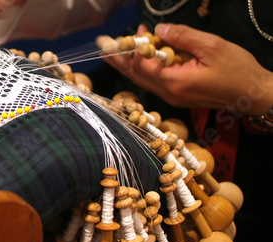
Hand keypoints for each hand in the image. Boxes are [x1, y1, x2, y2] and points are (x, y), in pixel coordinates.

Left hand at [104, 24, 272, 115]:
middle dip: (120, 60)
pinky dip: (145, 69)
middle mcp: (168, 93)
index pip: (144, 66)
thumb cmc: (237, 71)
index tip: (136, 32)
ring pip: (143, 80)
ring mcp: (172, 97)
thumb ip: (183, 38)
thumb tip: (160, 30)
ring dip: (128, 65)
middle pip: (137, 75)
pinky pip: (154, 81)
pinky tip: (140, 59)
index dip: (135, 48)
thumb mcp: (212, 47)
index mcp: (175, 82)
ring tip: (112, 53)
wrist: (252, 95)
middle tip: (103, 47)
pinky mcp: (177, 95)